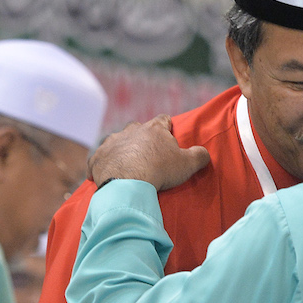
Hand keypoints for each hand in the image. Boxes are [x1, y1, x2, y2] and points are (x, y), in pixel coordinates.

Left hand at [88, 115, 209, 191]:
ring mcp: (112, 142)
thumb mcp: (187, 164)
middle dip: (143, 137)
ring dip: (121, 149)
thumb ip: (199, 155)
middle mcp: (131, 130)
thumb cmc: (160, 170)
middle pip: (138, 128)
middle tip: (148, 153)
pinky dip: (101, 165)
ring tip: (126, 163)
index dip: (167, 126)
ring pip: (116, 140)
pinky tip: (100, 174)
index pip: (163, 120)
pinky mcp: (98, 157)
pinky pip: (98, 158)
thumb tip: (204, 153)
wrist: (128, 182)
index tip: (169, 132)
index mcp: (154, 129)